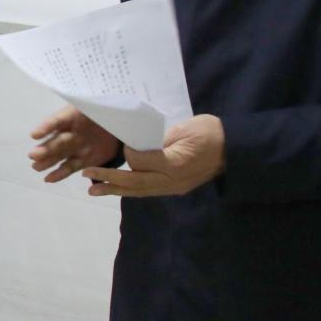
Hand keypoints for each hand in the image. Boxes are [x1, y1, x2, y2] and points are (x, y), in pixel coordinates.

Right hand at [29, 106, 121, 182]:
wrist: (119, 126)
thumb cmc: (106, 112)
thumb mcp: (101, 108)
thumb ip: (95, 108)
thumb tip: (92, 104)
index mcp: (72, 117)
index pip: (57, 121)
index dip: (46, 127)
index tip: (35, 135)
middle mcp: (70, 133)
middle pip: (56, 141)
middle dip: (45, 148)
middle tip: (33, 155)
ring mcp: (75, 148)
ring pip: (59, 155)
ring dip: (47, 161)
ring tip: (36, 167)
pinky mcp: (82, 160)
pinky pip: (69, 167)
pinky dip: (59, 174)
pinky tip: (48, 179)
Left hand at [81, 115, 224, 197]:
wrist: (234, 149)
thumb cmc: (209, 132)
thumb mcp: (184, 129)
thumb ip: (159, 140)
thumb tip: (137, 146)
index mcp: (175, 163)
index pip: (140, 162)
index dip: (127, 154)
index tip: (123, 145)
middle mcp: (172, 180)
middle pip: (135, 183)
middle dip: (109, 180)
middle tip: (87, 176)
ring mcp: (174, 188)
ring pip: (139, 191)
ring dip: (115, 190)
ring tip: (93, 189)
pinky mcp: (175, 189)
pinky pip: (148, 191)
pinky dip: (130, 190)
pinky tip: (116, 188)